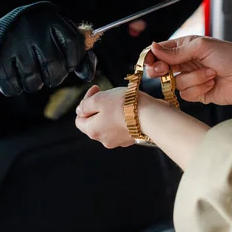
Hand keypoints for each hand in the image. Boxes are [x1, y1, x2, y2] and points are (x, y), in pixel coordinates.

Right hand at [0, 4, 96, 95]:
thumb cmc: (36, 40)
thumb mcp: (57, 37)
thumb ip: (77, 53)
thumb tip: (88, 76)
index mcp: (50, 18)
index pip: (74, 41)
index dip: (75, 59)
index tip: (70, 65)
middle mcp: (32, 27)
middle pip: (54, 64)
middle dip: (55, 77)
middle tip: (50, 75)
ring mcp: (13, 42)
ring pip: (33, 78)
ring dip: (35, 84)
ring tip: (32, 75)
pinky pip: (13, 86)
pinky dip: (16, 87)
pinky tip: (16, 77)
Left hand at [75, 85, 209, 168]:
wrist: (151, 116)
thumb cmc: (125, 106)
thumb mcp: (99, 99)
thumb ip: (85, 105)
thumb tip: (80, 110)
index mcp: (93, 130)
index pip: (80, 119)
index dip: (85, 102)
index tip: (96, 90)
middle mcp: (104, 139)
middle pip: (95, 121)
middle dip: (99, 106)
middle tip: (108, 94)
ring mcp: (118, 140)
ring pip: (109, 124)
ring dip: (112, 111)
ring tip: (121, 99)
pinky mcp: (131, 138)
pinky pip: (122, 126)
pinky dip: (123, 117)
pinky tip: (131, 108)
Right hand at [146, 36, 231, 120]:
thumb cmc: (230, 56)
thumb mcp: (201, 47)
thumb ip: (176, 51)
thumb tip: (153, 48)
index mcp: (184, 46)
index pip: (159, 51)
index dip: (151, 57)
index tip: (151, 62)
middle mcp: (184, 62)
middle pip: (160, 69)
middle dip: (162, 71)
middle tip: (165, 71)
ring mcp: (190, 78)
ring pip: (175, 83)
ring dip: (193, 78)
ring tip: (210, 73)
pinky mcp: (196, 93)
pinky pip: (186, 95)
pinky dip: (199, 89)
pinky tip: (212, 83)